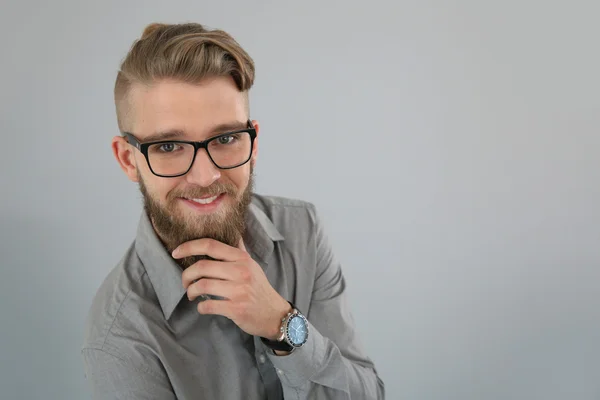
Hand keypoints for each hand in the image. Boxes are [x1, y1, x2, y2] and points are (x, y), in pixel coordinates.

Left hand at [173, 238, 291, 339]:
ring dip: (191, 291)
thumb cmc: (259, 289)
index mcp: (242, 259)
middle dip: (186, 275)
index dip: (189, 247)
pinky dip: (200, 307)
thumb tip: (232, 233)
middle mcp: (241, 271)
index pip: (210, 246)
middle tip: (185, 283)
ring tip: (191, 295)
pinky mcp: (236, 308)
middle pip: (202, 267)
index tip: (176, 252)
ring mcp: (239, 290)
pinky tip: (203, 307)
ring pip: (202, 286)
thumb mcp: (252, 266)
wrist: (275, 314)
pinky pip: (208, 305)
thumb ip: (239, 251)